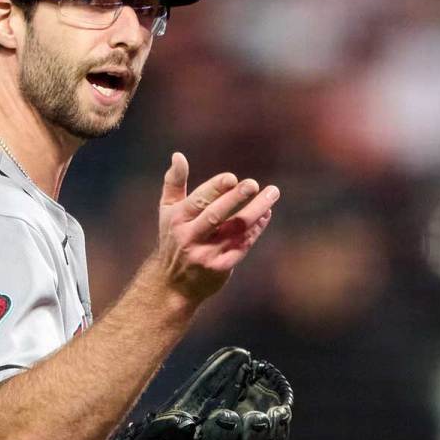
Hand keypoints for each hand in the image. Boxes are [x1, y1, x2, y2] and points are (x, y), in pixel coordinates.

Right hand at [154, 152, 278, 302]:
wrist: (172, 284)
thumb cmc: (173, 238)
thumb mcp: (167, 211)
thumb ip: (174, 182)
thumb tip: (178, 155)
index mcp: (178, 219)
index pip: (198, 201)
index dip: (215, 188)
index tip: (232, 178)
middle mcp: (190, 236)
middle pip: (216, 215)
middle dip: (236, 198)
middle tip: (254, 184)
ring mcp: (205, 253)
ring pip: (235, 230)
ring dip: (256, 211)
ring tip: (272, 194)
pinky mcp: (219, 268)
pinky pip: (242, 245)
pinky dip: (256, 230)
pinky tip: (266, 215)